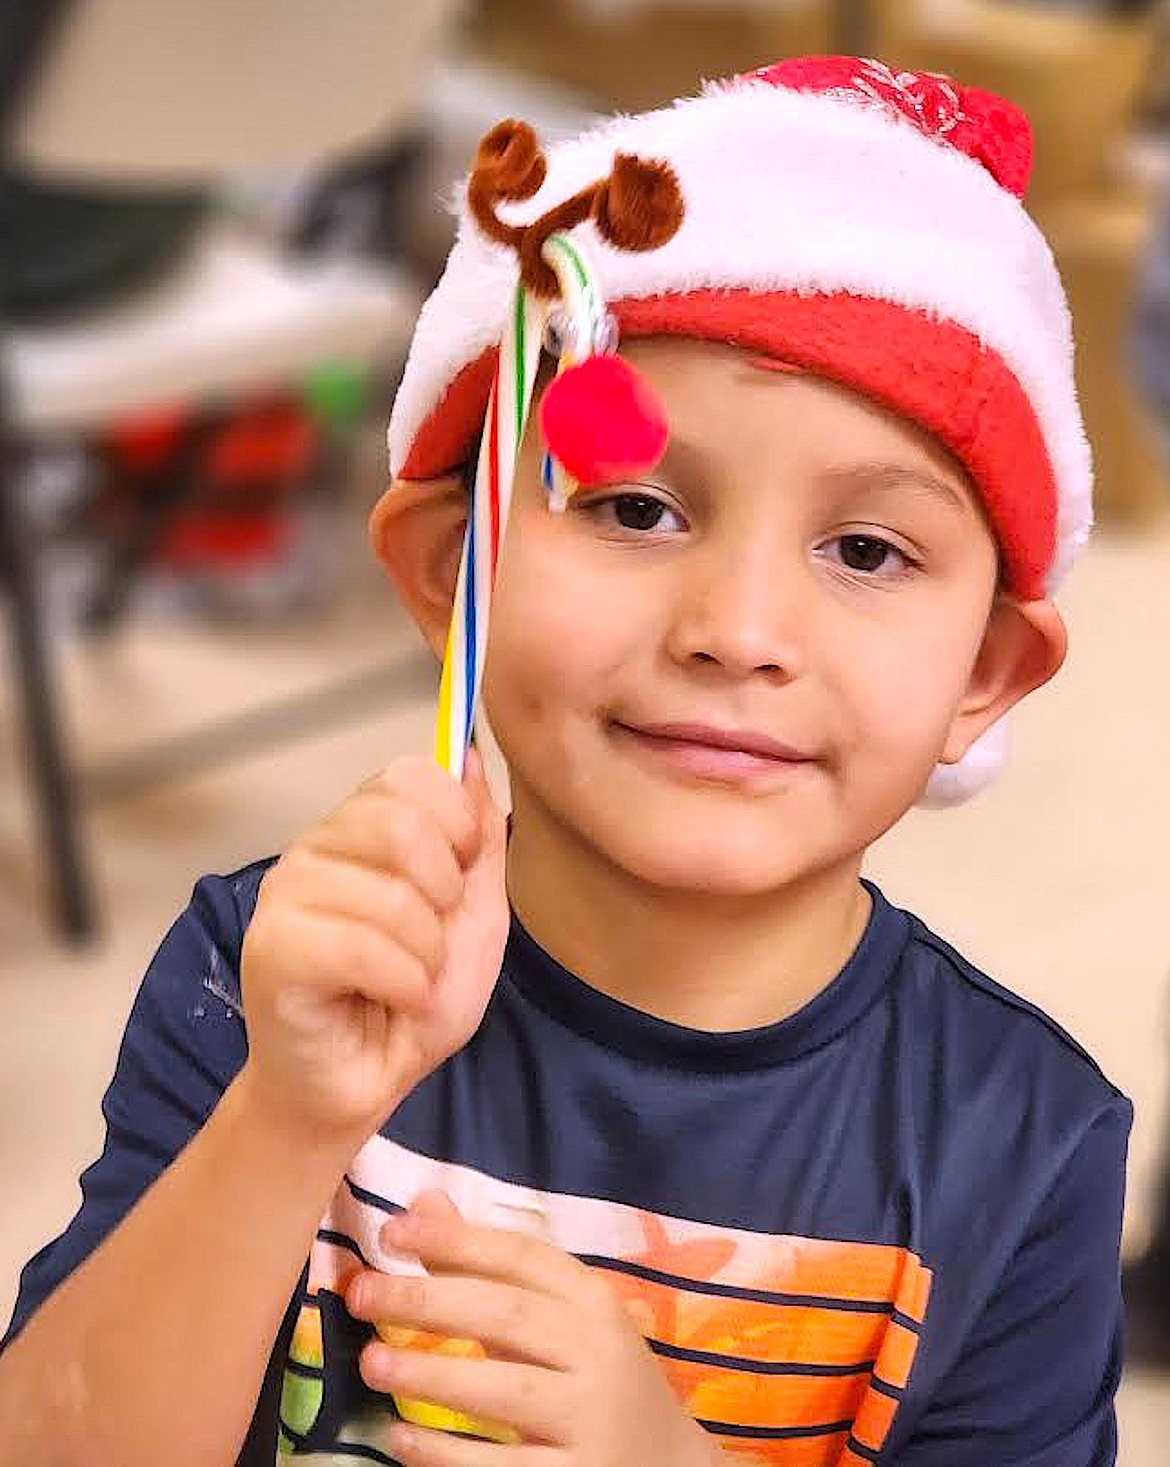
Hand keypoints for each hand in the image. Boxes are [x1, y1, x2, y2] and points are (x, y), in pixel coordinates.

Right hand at [239, 750, 507, 1149]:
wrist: (363, 1084)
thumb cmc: (412, 999)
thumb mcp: (474, 916)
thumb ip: (477, 840)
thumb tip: (472, 758)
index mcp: (361, 829)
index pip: (411, 775)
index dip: (456, 823)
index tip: (461, 875)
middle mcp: (316, 848)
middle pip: (402, 825)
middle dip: (445, 894)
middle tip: (432, 940)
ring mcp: (286, 894)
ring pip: (391, 895)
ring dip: (427, 955)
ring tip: (409, 981)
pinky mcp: (270, 948)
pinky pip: (362, 946)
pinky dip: (403, 982)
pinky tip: (393, 999)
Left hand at [346, 1192, 722, 1466]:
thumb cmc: (598, 1378)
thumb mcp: (557, 1319)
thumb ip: (485, 1267)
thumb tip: (422, 1203)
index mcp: (593, 1301)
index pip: (523, 1256)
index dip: (458, 1239)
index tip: (393, 1230)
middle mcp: (599, 1352)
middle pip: (509, 1315)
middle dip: (430, 1299)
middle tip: (361, 1294)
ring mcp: (592, 1419)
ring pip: (507, 1390)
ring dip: (433, 1374)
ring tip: (371, 1362)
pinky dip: (447, 1455)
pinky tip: (400, 1438)